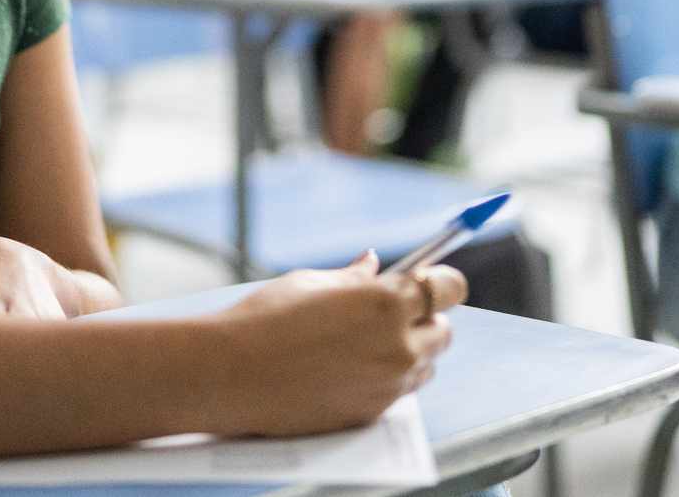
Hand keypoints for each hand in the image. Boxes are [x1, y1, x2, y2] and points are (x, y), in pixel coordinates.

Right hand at [215, 252, 465, 436]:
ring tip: (366, 343)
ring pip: (424, 365)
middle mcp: (397, 346)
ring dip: (409, 351)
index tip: (433, 279)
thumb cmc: (265, 320)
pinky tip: (350, 368)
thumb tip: (373, 264)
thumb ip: (353, 278)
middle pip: (443, 330)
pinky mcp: (371, 414)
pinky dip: (386, 378)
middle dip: (425, 318)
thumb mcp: (311, 283)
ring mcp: (387, 385)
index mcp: (386, 302)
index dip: (443, 281)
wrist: (230, 374)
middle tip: (394, 312)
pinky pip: (397, 392)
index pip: (448, 288)